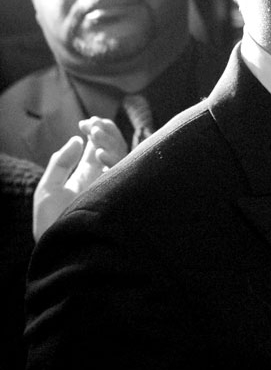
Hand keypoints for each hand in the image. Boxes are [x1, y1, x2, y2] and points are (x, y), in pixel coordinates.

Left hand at [32, 117, 127, 237]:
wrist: (61, 246)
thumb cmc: (51, 222)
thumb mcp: (48, 188)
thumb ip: (60, 163)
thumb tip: (77, 139)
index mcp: (88, 176)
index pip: (99, 148)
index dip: (96, 132)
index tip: (86, 123)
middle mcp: (103, 179)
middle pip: (114, 148)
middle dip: (105, 132)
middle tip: (92, 124)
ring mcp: (112, 185)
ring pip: (121, 156)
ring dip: (108, 141)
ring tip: (93, 133)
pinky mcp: (117, 194)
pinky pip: (123, 172)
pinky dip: (113, 160)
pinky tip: (98, 154)